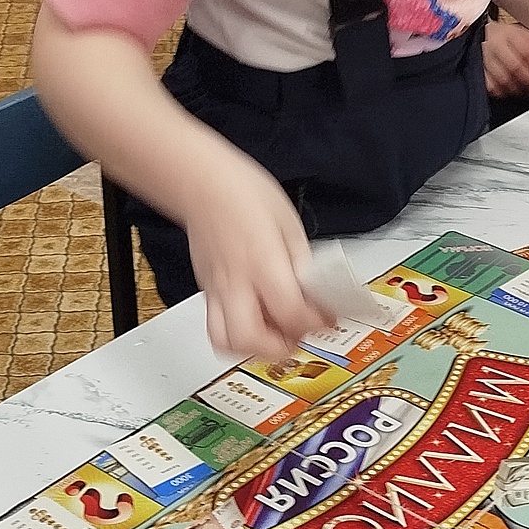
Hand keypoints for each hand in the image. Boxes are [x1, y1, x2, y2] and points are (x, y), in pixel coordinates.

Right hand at [184, 153, 320, 361]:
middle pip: (252, 339)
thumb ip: (302, 261)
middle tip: (300, 333)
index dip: (315, 322)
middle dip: (282, 347)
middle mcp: (236, 282)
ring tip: (275, 334)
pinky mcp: (207, 289)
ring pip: (226, 341)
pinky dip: (237, 334)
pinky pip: (217, 326)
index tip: (327, 317)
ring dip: (254, 347)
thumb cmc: (242, 192)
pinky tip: (255, 318)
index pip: (290, 312)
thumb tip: (316, 288)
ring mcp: (217, 289)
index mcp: (262, 263)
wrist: (201, 182)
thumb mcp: (288, 222)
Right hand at [483, 19, 528, 97]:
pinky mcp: (478, 71)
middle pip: (516, 66)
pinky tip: (512, 91)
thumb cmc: (502, 36)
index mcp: (507, 33)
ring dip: (520, 88)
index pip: (526, 50)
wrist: (478, 37)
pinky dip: (504, 91)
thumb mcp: (521, 32)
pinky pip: (492, 86)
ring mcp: (484, 59)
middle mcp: (495, 45)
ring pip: (504, 78)